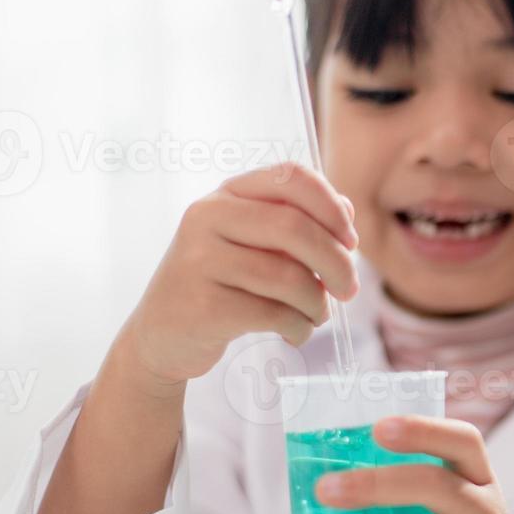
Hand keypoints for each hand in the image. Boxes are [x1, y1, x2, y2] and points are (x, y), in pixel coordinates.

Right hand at [119, 162, 360, 389]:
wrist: (162, 336)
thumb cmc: (221, 285)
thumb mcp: (251, 244)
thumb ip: (295, 222)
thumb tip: (347, 210)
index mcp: (226, 194)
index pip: (291, 177)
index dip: (331, 207)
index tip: (350, 241)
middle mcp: (207, 217)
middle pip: (295, 228)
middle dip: (337, 263)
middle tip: (349, 290)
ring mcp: (200, 260)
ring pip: (288, 277)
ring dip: (317, 304)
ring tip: (316, 316)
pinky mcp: (203, 305)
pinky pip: (274, 314)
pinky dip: (299, 328)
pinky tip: (294, 333)